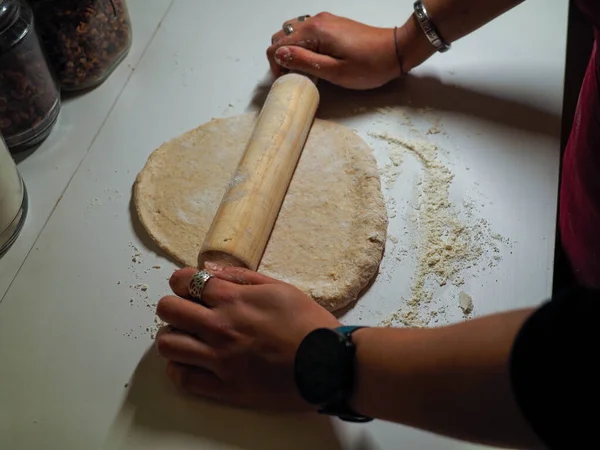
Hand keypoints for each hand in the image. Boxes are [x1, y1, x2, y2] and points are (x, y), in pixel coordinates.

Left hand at [155, 266, 340, 410]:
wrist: (329, 364)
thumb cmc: (308, 323)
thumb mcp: (280, 288)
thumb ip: (242, 277)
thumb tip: (210, 269)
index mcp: (234, 300)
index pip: (184, 282)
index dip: (180, 281)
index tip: (187, 286)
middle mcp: (220, 328)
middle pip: (168, 310)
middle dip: (172, 306)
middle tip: (186, 311)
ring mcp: (220, 360)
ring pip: (168, 345)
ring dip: (173, 337)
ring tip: (188, 338)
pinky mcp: (225, 389)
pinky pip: (183, 379)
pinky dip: (179, 368)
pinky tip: (192, 362)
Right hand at [267, 12, 401, 89]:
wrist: (396, 51)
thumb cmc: (368, 66)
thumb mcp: (333, 71)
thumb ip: (303, 62)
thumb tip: (278, 55)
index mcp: (314, 31)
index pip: (278, 45)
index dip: (277, 65)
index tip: (288, 81)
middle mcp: (316, 21)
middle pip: (282, 35)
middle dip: (281, 57)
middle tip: (295, 77)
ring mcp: (325, 21)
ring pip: (294, 33)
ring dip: (292, 50)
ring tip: (305, 69)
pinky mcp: (333, 25)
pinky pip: (307, 32)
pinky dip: (303, 46)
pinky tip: (315, 61)